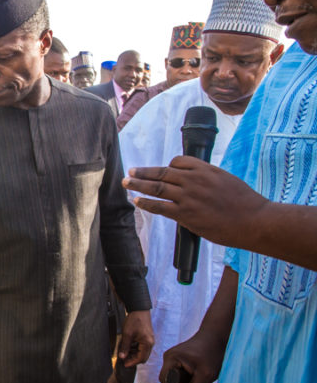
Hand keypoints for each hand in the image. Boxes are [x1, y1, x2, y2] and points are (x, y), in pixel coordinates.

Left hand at [118, 310, 153, 367]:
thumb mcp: (127, 334)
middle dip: (133, 359)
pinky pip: (142, 347)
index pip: (141, 358)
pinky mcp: (147, 337)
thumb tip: (122, 357)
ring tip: (124, 353)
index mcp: (147, 343)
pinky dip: (135, 349)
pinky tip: (128, 347)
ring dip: (134, 354)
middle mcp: (150, 343)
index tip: (124, 364)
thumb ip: (125, 347)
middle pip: (143, 357)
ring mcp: (149, 340)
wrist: (139, 309)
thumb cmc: (134, 320)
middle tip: (123, 359)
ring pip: (142, 352)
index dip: (132, 362)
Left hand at [122, 156, 267, 246]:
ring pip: (157, 187)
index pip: (178, 161)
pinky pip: (160, 207)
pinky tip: (137, 201)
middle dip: (144, 172)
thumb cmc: (245, 202)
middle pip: (162, 172)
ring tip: (126, 183)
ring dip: (138, 185)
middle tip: (130, 171)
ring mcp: (189, 197)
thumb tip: (194, 180)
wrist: (255, 221)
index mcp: (205, 169)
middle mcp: (194, 180)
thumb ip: (208, 177)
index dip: (167, 166)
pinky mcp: (186, 214)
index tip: (161, 170)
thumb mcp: (226, 179)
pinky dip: (146, 203)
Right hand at [159, 332, 225, 382]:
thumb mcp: (205, 375)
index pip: (166, 380)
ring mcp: (175, 359)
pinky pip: (182, 374)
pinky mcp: (181, 360)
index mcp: (171, 359)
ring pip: (178, 379)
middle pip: (171, 381)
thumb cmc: (211, 353)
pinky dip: (190, 382)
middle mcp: (170, 358)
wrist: (216, 337)